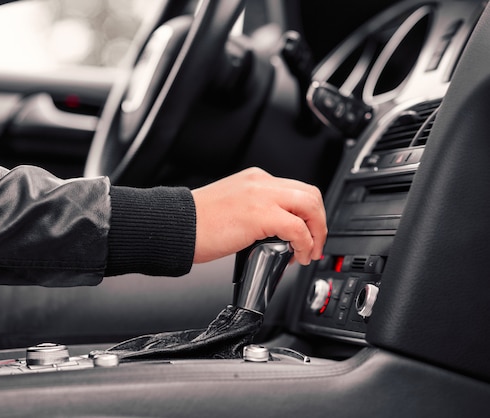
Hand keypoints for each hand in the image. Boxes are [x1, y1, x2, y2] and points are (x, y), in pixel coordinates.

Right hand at [191, 167, 326, 265]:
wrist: (175, 226)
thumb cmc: (196, 224)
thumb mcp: (232, 208)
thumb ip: (255, 213)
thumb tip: (273, 235)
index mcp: (254, 180)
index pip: (295, 190)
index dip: (308, 214)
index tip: (308, 233)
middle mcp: (261, 183)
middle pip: (310, 194)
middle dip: (319, 222)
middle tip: (315, 243)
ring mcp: (261, 196)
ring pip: (310, 206)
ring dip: (317, 232)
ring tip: (310, 251)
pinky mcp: (259, 215)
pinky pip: (297, 228)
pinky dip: (305, 243)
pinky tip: (299, 255)